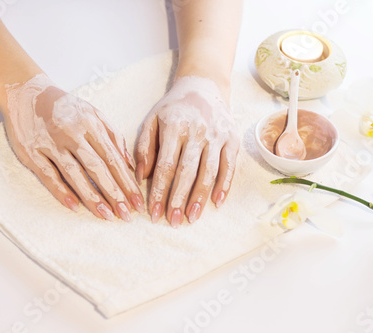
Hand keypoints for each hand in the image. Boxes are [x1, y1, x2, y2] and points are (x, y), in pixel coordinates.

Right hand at [2, 74, 142, 220]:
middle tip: (127, 215)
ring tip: (106, 215)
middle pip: (97, 168)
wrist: (26, 92)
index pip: (113, 158)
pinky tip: (74, 207)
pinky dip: (61, 191)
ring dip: (91, 197)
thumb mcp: (94, 113)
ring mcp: (51, 143)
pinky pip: (48, 175)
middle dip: (114, 193)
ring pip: (74, 174)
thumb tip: (129, 164)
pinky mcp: (32, 151)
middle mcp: (72, 134)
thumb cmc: (66, 107)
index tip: (137, 201)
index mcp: (91, 125)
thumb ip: (114, 136)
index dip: (126, 181)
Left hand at [135, 76, 239, 227]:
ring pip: (209, 171)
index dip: (160, 192)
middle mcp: (197, 132)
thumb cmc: (174, 108)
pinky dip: (225, 185)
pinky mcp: (232, 139)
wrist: (204, 86)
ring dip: (201, 197)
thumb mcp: (152, 120)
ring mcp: (217, 136)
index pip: (166, 166)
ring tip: (192, 217)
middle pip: (187, 172)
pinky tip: (217, 202)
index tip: (154, 213)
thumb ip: (144, 147)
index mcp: (174, 127)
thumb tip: (141, 177)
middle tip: (173, 222)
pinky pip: (229, 165)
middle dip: (179, 199)